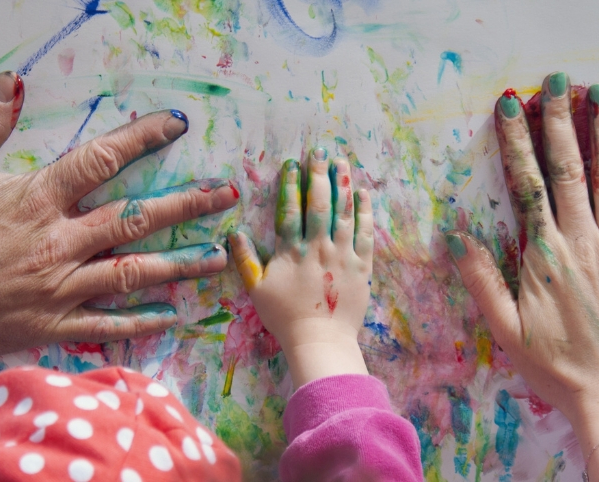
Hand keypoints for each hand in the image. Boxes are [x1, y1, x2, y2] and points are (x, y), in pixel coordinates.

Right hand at [0, 71, 238, 360]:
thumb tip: (11, 82)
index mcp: (36, 199)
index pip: (103, 160)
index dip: (143, 137)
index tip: (176, 126)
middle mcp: (58, 243)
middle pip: (136, 219)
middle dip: (187, 206)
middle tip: (226, 198)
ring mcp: (57, 290)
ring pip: (134, 273)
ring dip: (180, 265)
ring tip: (217, 258)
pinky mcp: (47, 327)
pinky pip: (105, 325)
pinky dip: (140, 322)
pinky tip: (171, 317)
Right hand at [228, 149, 373, 387]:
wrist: (320, 341)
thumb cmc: (285, 317)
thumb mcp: (257, 290)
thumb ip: (245, 259)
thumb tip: (233, 232)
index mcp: (292, 251)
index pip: (290, 209)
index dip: (291, 184)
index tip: (292, 164)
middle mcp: (319, 247)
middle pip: (319, 203)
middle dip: (319, 174)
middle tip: (320, 151)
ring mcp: (342, 255)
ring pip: (344, 213)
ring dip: (343, 184)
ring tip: (342, 162)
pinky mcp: (361, 266)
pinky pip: (365, 234)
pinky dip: (364, 212)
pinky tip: (363, 194)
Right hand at [446, 72, 598, 478]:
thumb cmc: (558, 370)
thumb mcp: (506, 330)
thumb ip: (481, 279)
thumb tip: (455, 234)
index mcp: (545, 255)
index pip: (528, 183)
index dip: (518, 141)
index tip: (510, 107)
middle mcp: (584, 240)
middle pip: (570, 168)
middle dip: (561, 121)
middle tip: (556, 83)